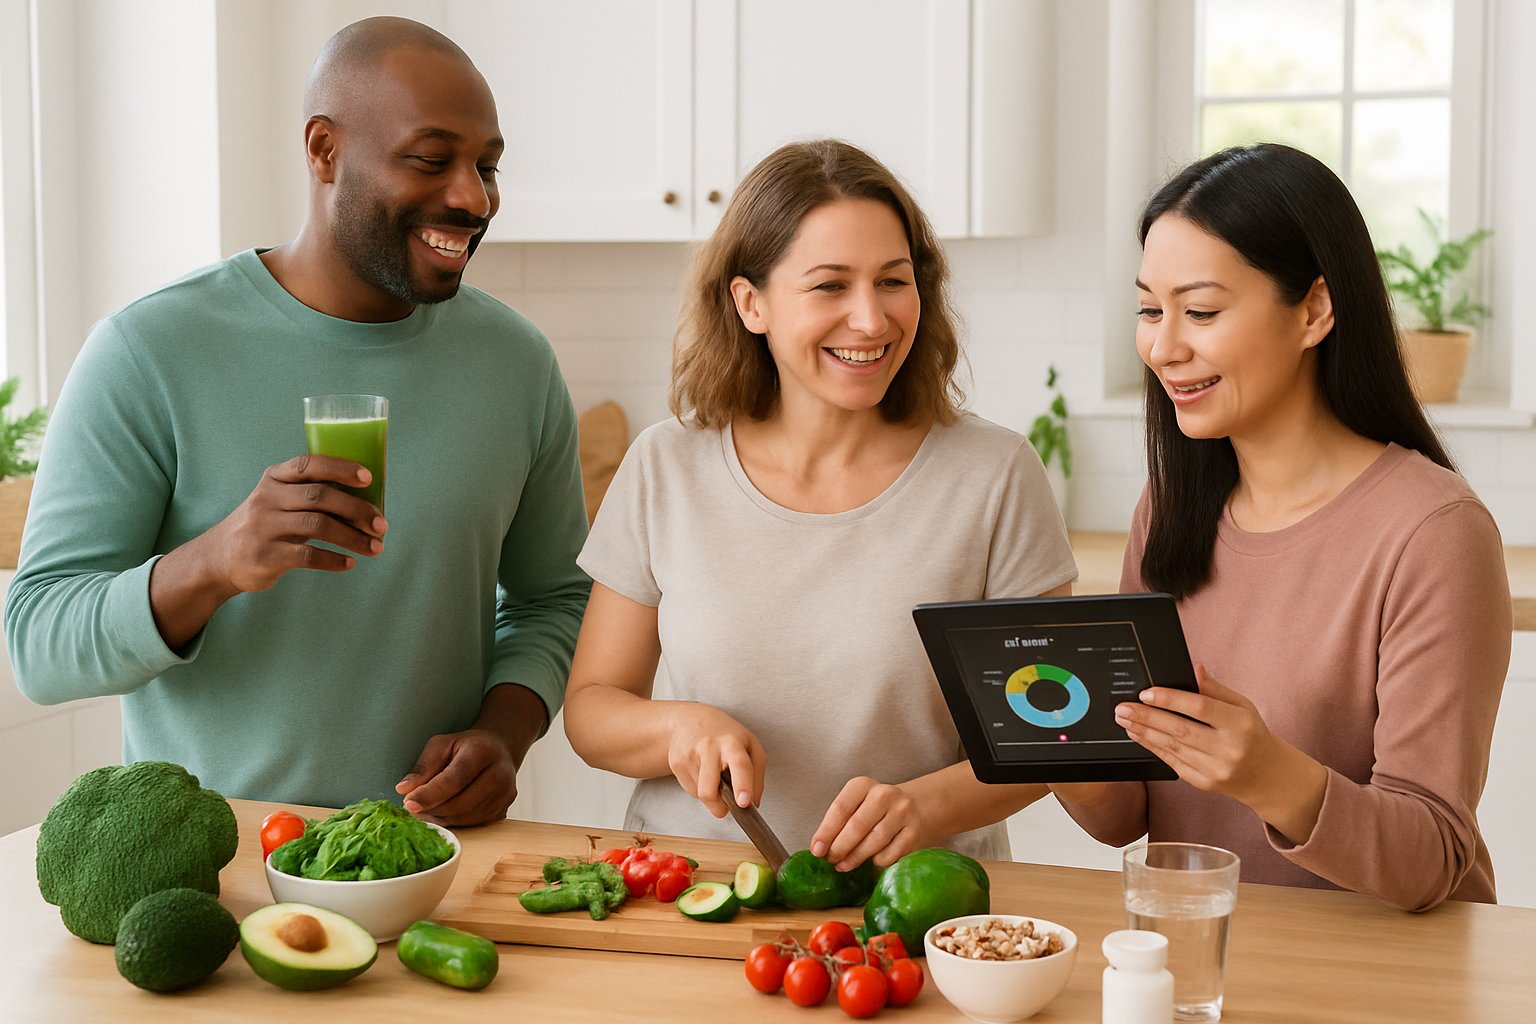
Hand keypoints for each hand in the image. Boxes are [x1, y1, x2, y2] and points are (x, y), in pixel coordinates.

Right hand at [206, 454, 387, 593]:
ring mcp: (264, 526)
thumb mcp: (280, 500)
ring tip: (375, 547)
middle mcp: (267, 498)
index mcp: (275, 478)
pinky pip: (307, 555)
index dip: (340, 468)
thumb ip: (313, 495)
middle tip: (381, 525)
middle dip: (357, 510)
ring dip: (352, 538)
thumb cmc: (267, 525)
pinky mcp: (265, 555)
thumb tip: (367, 503)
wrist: (220, 558)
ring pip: (318, 526)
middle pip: (320, 496)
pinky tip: (350, 563)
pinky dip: (333, 560)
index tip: (368, 478)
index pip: (309, 465)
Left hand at [396, 728, 518, 825]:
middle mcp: (500, 775)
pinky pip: (471, 825)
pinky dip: (452, 821)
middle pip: (460, 803)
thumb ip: (423, 766)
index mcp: (482, 752)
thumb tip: (403, 790)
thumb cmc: (466, 747)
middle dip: (431, 808)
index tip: (408, 803)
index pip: (455, 779)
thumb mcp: (441, 745)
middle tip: (412, 805)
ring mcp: (504, 795)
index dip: (430, 794)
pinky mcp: (503, 811)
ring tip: (427, 806)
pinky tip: (444, 810)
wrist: (499, 751)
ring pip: (464, 818)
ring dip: (440, 816)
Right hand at [665, 703, 765, 817]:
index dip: (743, 785)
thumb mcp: (751, 745)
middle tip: (730, 804)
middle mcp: (709, 747)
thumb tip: (754, 802)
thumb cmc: (725, 734)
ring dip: (712, 796)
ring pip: (701, 795)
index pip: (739, 764)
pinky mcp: (676, 764)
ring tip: (716, 778)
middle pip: (709, 790)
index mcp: (732, 742)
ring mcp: (690, 756)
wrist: (689, 720)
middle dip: (719, 806)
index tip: (744, 802)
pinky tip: (703, 773)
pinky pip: (691, 791)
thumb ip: (757, 773)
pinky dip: (700, 789)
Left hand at [810, 776, 925, 870]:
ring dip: (855, 858)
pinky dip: (876, 862)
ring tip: (843, 865)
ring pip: (874, 841)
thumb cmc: (874, 811)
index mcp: (863, 784)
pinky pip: (890, 854)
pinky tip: (870, 862)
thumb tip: (819, 849)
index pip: (840, 808)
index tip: (816, 850)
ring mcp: (902, 812)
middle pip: (857, 825)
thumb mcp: (855, 806)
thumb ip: (838, 822)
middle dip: (840, 847)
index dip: (826, 832)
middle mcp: (884, 794)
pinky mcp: (914, 832)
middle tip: (831, 860)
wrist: (913, 808)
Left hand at [1117, 664, 1325, 840]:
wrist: (1267, 775)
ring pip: (1172, 748)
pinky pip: (1173, 763)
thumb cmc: (1251, 734)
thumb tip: (1195, 668)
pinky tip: (1138, 735)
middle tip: (1123, 707)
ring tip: (1125, 719)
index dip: (1170, 699)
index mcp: (1240, 724)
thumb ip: (1216, 689)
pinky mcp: (1205, 784)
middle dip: (1147, 717)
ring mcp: (1216, 769)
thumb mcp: (1242, 705)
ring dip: (1144, 732)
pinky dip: (1152, 748)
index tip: (1146, 693)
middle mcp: (1229, 749)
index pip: (1200, 708)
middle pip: (1180, 730)